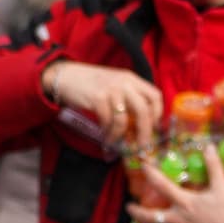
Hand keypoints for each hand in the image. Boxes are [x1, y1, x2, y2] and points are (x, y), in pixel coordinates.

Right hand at [41, 60, 164, 155]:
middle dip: (145, 132)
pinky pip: (107, 121)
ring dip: (120, 136)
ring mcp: (110, 90)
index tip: (154, 128)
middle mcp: (124, 82)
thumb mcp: (115, 85)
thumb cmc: (92, 84)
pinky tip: (105, 136)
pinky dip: (107, 133)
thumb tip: (141, 125)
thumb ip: (129, 98)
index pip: (155, 96)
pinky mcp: (97, 98)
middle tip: (142, 146)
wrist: (66, 76)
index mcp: (132, 79)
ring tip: (115, 142)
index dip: (158, 114)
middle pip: (144, 110)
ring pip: (124, 119)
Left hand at [127, 168, 223, 222]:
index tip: (143, 167)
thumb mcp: (221, 185)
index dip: (151, 174)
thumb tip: (208, 146)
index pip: (162, 185)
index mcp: (185, 202)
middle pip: (150, 218)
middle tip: (129, 208)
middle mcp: (179, 220)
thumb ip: (213, 166)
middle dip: (137, 213)